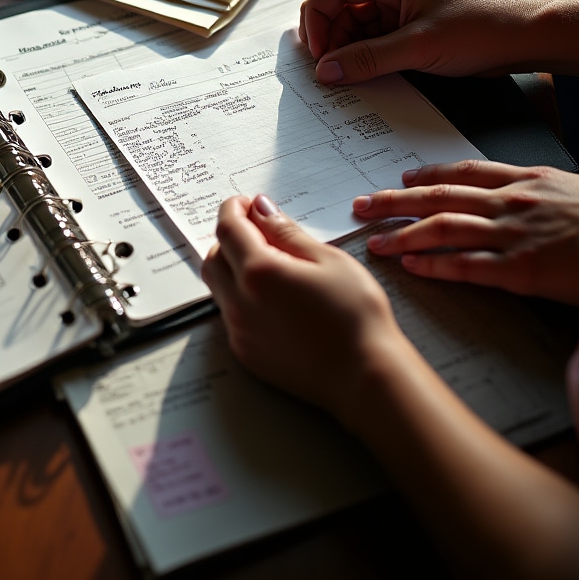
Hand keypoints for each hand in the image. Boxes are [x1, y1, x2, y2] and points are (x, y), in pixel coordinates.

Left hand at [202, 194, 410, 420]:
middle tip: (257, 230)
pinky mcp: (246, 353)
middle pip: (214, 257)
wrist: (364, 375)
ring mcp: (240, 331)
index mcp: (259, 272)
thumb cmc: (355, 317)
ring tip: (268, 263)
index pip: (228, 229)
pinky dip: (240, 296)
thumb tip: (262, 210)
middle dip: (229, 237)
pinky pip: (230, 314)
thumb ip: (286, 232)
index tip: (246, 204)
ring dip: (232, 267)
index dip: (233, 209)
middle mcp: (240, 302)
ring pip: (218, 286)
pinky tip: (273, 297)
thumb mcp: (327, 259)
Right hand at [298, 0, 529, 84]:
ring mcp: (400, 1)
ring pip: (353, 18)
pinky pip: (371, 32)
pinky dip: (361, 49)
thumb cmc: (481, 30)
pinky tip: (362, 68)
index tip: (317, 52)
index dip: (318, 18)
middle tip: (327, 61)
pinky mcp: (407, 21)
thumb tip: (327, 70)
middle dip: (328, 30)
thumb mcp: (418, 48)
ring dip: (344, 42)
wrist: (520, 40)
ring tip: (346, 69)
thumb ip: (367, 59)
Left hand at [354, 160, 578, 303]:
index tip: (401, 178)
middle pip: (439, 196)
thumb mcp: (571, 188)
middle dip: (395, 201)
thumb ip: (535, 189)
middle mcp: (511, 203)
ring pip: (443, 228)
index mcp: (524, 180)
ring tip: (374, 240)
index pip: (463, 172)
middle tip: (363, 205)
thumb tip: (513, 190)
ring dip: (403, 234)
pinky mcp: (522, 270)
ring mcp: (513, 235)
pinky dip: (434, 265)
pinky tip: (410, 266)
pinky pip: (466, 266)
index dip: (427, 174)